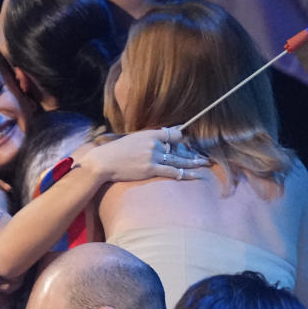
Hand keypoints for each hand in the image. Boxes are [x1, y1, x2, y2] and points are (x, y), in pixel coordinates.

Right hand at [80, 128, 209, 182]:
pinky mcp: (150, 169)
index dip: (181, 137)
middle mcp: (153, 144)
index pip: (172, 133)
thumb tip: (155, 140)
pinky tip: (195, 175)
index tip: (188, 141)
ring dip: (194, 162)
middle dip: (193, 152)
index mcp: (149, 134)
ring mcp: (153, 156)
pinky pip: (173, 171)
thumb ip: (145, 140)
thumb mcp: (131, 140)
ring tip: (205, 164)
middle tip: (205, 156)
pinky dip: (185, 173)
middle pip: (178, 147)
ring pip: (179, 159)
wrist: (103, 162)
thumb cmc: (114, 152)